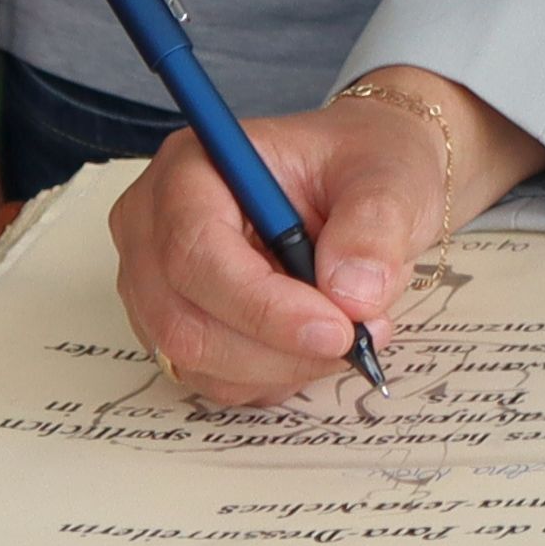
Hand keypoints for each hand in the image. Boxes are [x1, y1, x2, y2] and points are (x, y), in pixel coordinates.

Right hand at [109, 78, 533, 407]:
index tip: (338, 329)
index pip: (195, 251)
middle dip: (277, 347)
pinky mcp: (175, 327)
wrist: (357, 182)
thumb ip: (375, 227)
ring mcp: (155, 283)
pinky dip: (272, 376)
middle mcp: (154, 226)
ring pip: (197, 360)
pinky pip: (212, 380)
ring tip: (347, 329)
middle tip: (357, 338)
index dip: (262, 305)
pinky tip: (312, 340)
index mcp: (190, 168)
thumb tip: (352, 296)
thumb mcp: (390, 177)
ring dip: (281, 366)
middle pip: (184, 320)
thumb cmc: (359, 166)